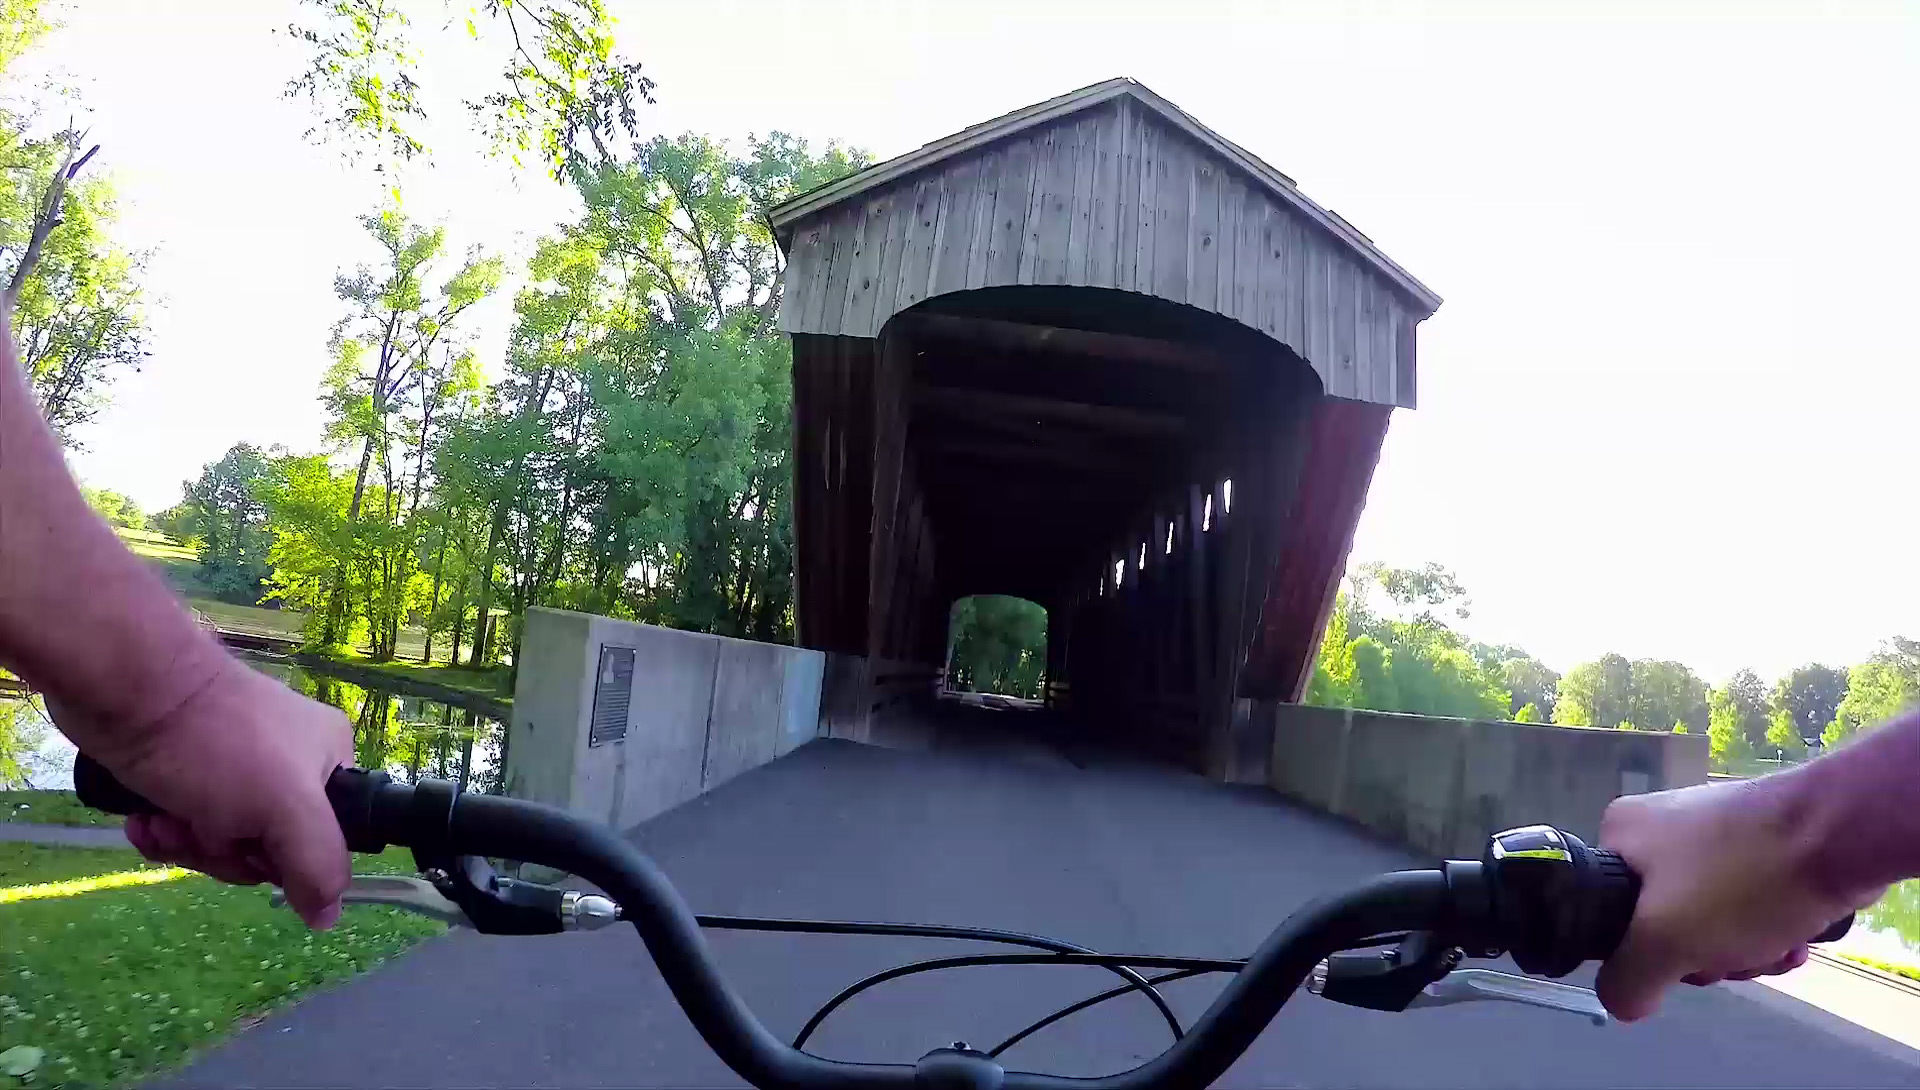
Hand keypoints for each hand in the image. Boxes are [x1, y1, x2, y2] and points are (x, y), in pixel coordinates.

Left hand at [54, 657, 353, 928]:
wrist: (129, 690)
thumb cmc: (220, 746)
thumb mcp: (286, 809)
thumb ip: (318, 865)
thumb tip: (328, 917)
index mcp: (327, 761)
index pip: (323, 839)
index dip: (285, 860)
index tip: (254, 848)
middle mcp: (286, 763)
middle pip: (265, 847)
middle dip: (224, 851)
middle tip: (201, 827)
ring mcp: (232, 766)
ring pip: (218, 840)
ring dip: (186, 842)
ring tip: (162, 818)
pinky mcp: (182, 769)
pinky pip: (183, 823)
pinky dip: (162, 830)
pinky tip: (142, 819)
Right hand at [1594, 775, 1884, 1020]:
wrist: (1840, 833)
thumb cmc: (1740, 879)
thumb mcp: (1663, 940)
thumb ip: (1627, 980)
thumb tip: (1624, 997)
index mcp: (1622, 831)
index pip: (1610, 910)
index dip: (1646, 950)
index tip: (1683, 958)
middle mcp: (1663, 825)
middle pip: (1668, 920)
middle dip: (1708, 953)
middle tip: (1732, 953)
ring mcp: (1718, 834)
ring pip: (1715, 918)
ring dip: (1746, 948)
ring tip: (1776, 945)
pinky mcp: (1765, 844)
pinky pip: (1752, 902)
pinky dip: (1771, 927)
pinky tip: (1796, 938)